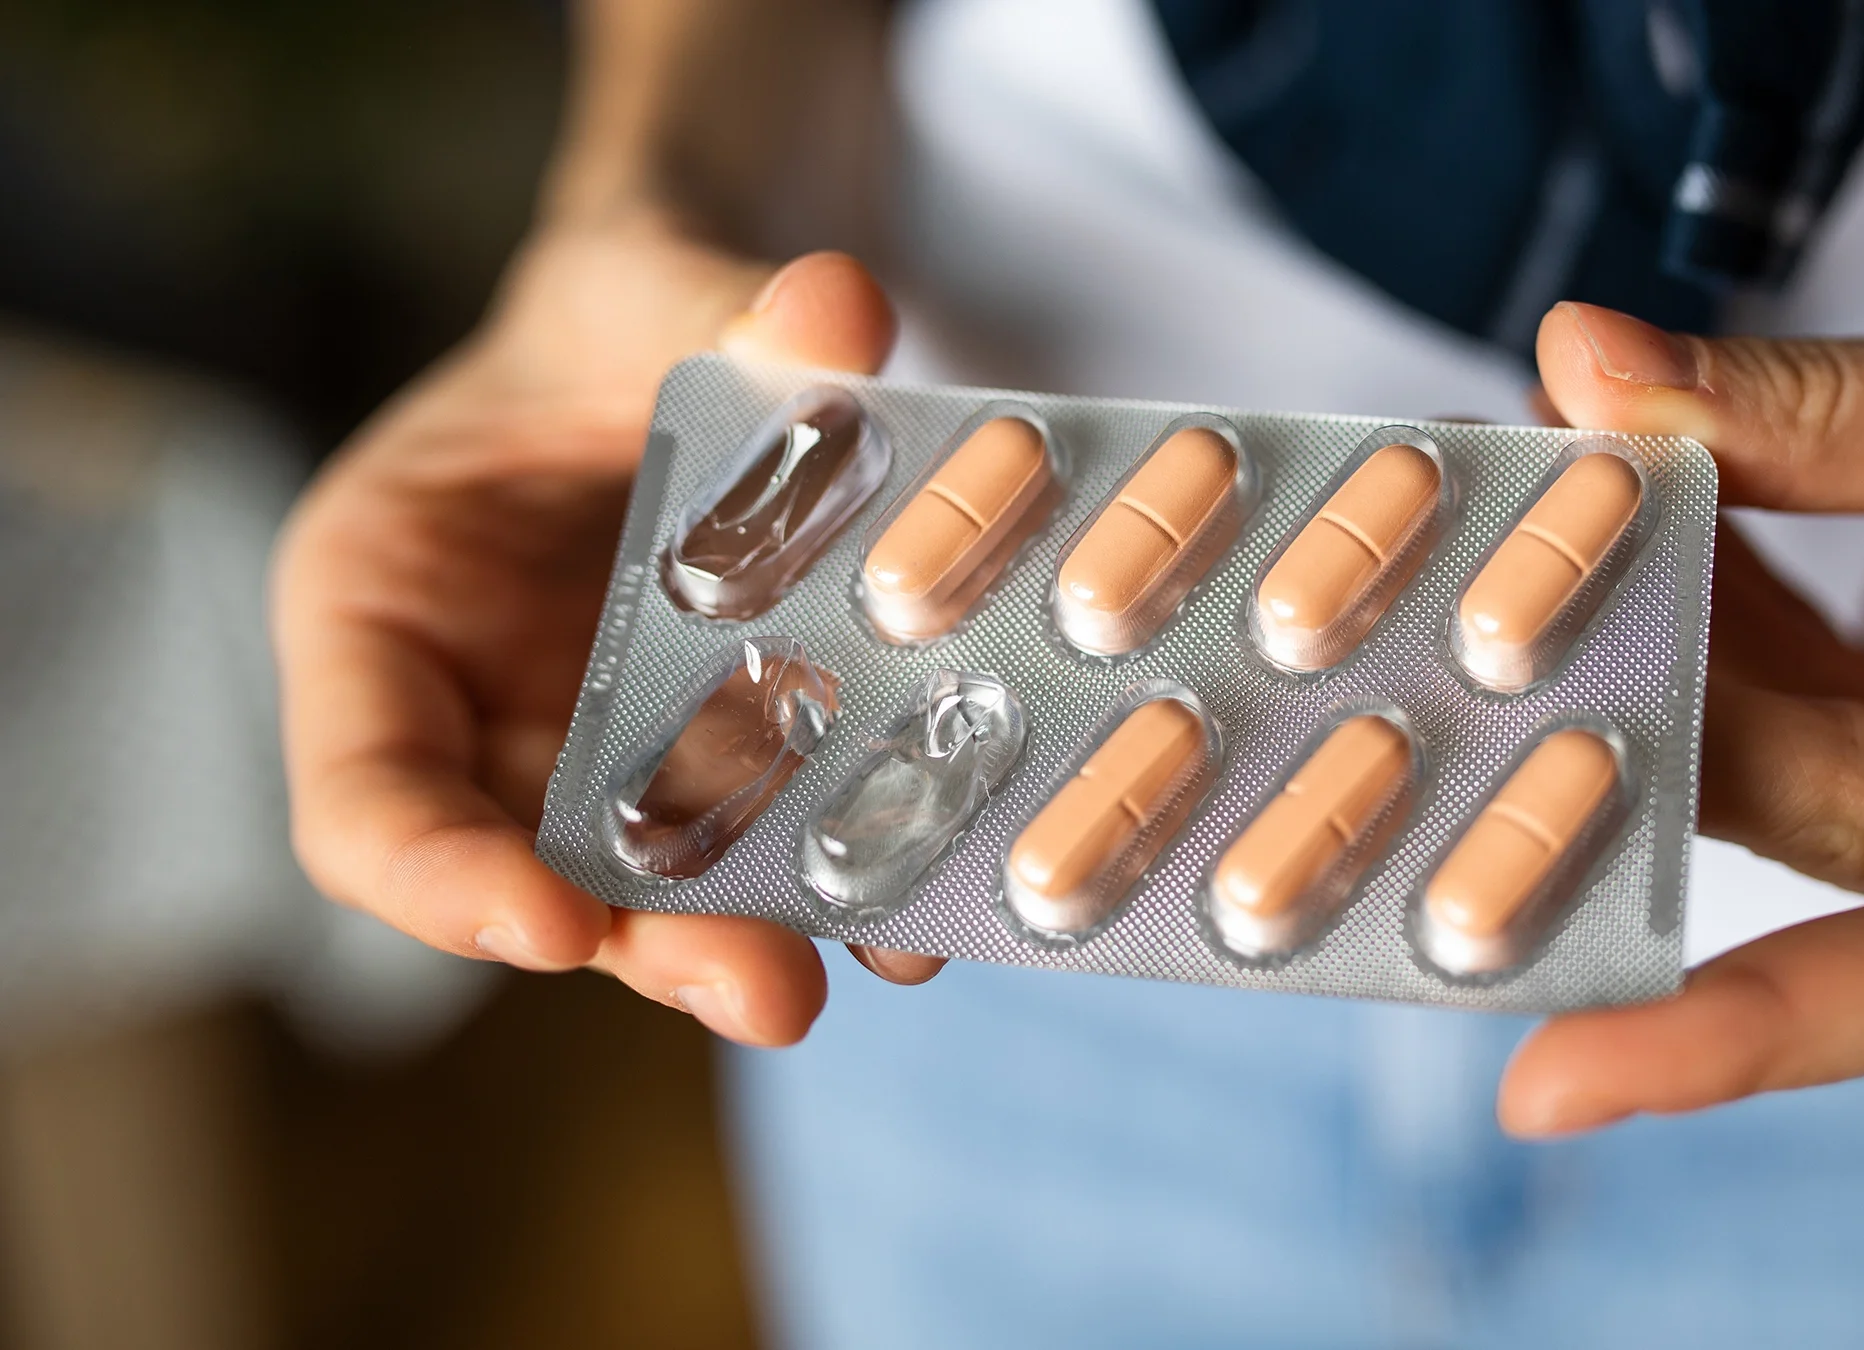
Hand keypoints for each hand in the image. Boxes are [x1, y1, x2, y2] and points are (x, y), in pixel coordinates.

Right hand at [273, 214, 937, 1046]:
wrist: (692, 337)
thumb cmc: (607, 307)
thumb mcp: (639, 281)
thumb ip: (712, 298)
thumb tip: (835, 313)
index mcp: (381, 604)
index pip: (365, 794)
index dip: (439, 875)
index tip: (548, 925)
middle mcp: (481, 711)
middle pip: (532, 873)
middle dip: (646, 939)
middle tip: (767, 990)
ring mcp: (608, 752)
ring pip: (661, 884)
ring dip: (762, 932)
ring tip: (877, 958)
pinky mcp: (724, 763)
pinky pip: (771, 836)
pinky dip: (843, 872)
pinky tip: (930, 897)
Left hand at [1498, 256, 1863, 1135]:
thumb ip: (1820, 410)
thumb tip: (1587, 369)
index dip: (1759, 1027)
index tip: (1556, 1080)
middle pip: (1831, 854)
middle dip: (1628, 763)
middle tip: (1439, 697)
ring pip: (1767, 773)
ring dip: (1622, 660)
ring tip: (1482, 557)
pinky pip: (1762, 705)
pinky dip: (1668, 617)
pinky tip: (1558, 534)